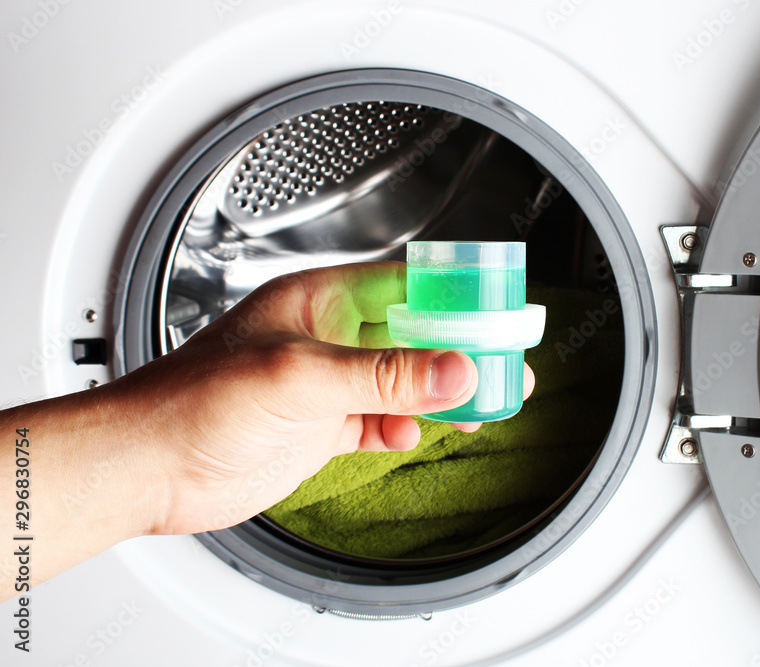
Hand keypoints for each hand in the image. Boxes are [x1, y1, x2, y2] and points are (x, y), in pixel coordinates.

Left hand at [103, 261, 534, 534]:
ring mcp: (322, 384)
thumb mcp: (298, 378)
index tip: (494, 308)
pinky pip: (377, 420)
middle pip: (410, 334)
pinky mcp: (317, 427)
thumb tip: (453, 369)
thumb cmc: (190, 400)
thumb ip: (381, 374)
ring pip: (400, 381)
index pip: (402, 284)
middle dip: (458, 349)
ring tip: (481, 403)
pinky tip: (409, 434)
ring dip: (439, 394)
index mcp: (316, 301)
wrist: (146, 467)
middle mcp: (323, 337)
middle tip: (502, 363)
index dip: (451, 294)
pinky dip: (401, 427)